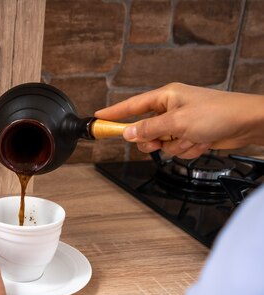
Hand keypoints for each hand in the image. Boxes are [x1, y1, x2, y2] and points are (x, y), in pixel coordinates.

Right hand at [95, 83, 263, 158]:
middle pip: (145, 130)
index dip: (113, 113)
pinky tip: (201, 142)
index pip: (132, 105)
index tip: (97, 118)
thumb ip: (149, 129)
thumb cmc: (218, 114)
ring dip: (176, 146)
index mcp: (166, 96)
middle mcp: (171, 108)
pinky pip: (178, 149)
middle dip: (154, 140)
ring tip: (192, 138)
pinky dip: (188, 149)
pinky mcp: (191, 134)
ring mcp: (181, 123)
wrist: (247, 123)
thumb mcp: (177, 122)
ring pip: (162, 143)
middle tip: (160, 141)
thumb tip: (128, 133)